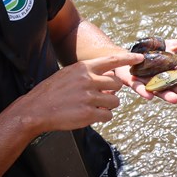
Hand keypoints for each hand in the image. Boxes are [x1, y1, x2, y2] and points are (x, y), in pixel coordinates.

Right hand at [21, 52, 143, 132]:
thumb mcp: (69, 75)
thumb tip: (109, 83)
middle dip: (112, 92)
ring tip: (93, 107)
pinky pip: (108, 115)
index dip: (128, 59)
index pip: (111, 60)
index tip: (140, 58)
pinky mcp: (88, 114)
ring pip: (115, 101)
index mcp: (83, 67)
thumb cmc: (52, 92)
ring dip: (108, 106)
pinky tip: (89, 116)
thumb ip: (89, 76)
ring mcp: (89, 97)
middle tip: (100, 96)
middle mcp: (88, 80)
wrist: (36, 109)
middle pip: (116, 84)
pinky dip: (102, 117)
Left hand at [114, 32, 176, 103]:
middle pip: (173, 86)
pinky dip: (144, 92)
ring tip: (175, 100)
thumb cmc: (154, 53)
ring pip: (158, 90)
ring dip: (166, 95)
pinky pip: (139, 88)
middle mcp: (162, 79)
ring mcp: (148, 82)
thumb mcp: (172, 45)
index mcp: (172, 71)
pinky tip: (149, 96)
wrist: (131, 55)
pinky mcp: (134, 81)